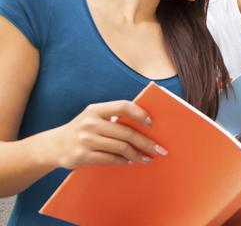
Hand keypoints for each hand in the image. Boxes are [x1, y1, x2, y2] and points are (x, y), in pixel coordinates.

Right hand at [50, 100, 165, 168]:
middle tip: (160, 149)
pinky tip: (131, 161)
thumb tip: (146, 125)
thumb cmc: (81, 130)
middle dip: (147, 142)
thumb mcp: (93, 117)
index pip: (123, 106)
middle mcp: (91, 123)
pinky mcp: (83, 155)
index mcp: (96, 110)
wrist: (53, 146)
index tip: (152, 123)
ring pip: (121, 148)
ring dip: (138, 154)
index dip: (140, 113)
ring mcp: (86, 140)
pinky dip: (124, 161)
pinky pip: (111, 159)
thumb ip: (114, 118)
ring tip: (148, 158)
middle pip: (127, 132)